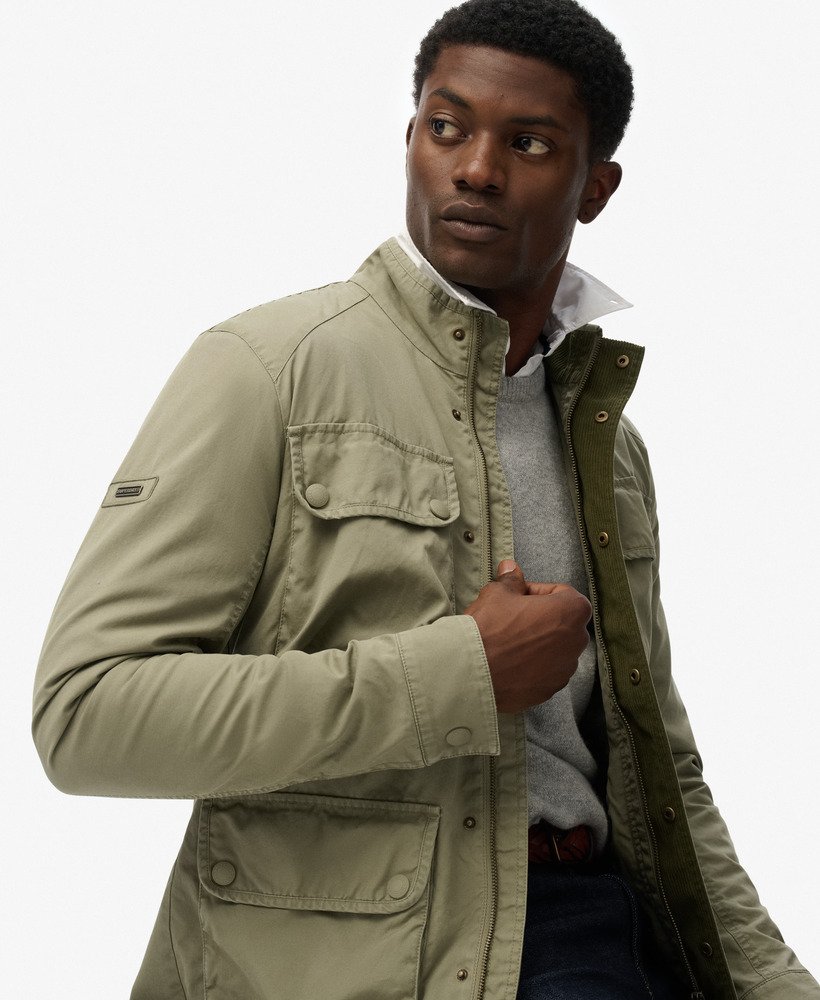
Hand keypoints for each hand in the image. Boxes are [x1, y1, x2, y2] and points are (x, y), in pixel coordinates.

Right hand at [464, 559, 591, 712]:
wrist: (470, 672)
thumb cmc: (489, 628)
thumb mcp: (498, 593)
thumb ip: (511, 580)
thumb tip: (511, 568)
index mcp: (571, 612)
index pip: (562, 593)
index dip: (537, 591)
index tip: (518, 597)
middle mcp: (576, 643)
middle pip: (562, 622)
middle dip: (541, 618)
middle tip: (511, 618)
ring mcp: (564, 670)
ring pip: (554, 649)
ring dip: (537, 643)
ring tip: (508, 642)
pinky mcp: (549, 691)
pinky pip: (544, 672)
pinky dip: (531, 666)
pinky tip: (508, 662)